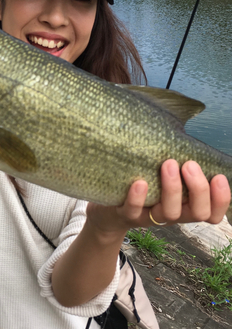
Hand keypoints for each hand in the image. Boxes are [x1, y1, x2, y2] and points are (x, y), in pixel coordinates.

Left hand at [86, 159, 230, 234]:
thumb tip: (194, 112)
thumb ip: (180, 155)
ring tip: (167, 163)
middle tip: (189, 164)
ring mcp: (150, 217)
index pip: (213, 212)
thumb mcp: (164, 172)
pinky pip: (134, 211)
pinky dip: (138, 198)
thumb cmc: (143, 181)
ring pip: (169, 213)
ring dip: (172, 188)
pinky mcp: (127, 215)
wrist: (108, 207)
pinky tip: (139, 182)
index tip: (218, 177)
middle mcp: (172, 214)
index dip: (221, 199)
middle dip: (198, 188)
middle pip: (198, 213)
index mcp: (186, 205)